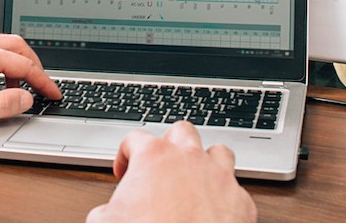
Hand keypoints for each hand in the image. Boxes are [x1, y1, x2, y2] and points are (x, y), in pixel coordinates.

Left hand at [0, 33, 60, 133]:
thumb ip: (0, 105)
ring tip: (13, 91)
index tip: (53, 94)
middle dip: (33, 66)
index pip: (24, 65)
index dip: (43, 82)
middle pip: (16, 47)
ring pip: (0, 47)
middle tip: (41, 85)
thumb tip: (25, 99)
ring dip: (13, 67)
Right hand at [86, 122, 256, 222]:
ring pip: (218, 151)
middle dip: (171, 145)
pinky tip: (216, 209)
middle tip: (162, 166)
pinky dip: (225, 196)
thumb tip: (104, 215)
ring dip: (206, 161)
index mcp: (154, 157)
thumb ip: (105, 210)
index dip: (125, 155)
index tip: (124, 173)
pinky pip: (236, 188)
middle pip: (181, 131)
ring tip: (195, 179)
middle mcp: (189, 159)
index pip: (135, 138)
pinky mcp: (241, 201)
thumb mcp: (105, 221)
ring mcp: (219, 177)